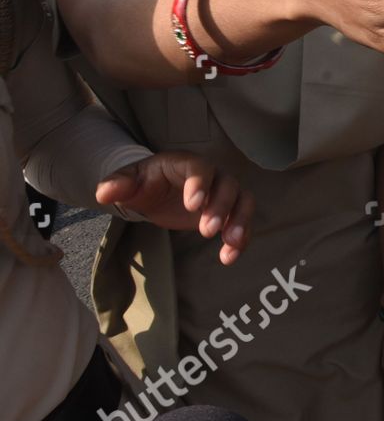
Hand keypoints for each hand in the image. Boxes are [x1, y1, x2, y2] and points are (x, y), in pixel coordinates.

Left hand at [95, 152, 251, 264]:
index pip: (200, 168)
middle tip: (208, 231)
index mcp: (187, 164)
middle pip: (227, 185)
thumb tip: (103, 193)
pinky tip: (230, 257)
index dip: (200, 184)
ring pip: (243, 201)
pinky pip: (243, 221)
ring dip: (240, 222)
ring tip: (230, 244)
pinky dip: (241, 238)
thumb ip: (118, 185)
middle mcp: (213, 175)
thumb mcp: (129, 182)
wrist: (158, 192)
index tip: (193, 205)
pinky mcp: (230, 211)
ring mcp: (224, 192)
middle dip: (221, 208)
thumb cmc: (145, 184)